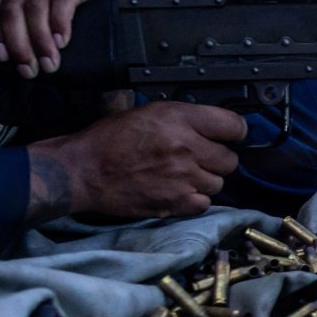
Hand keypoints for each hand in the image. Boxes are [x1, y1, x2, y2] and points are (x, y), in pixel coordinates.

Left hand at [0, 0, 99, 77]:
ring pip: (34, 6)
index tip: (1, 57)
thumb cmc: (48, 34)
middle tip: (28, 68)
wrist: (94, 37)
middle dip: (18, 43)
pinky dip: (60, 24)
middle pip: (11, 6)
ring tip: (48, 64)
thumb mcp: (14, 28)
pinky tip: (62, 42)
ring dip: (40, 40)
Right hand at [28, 102, 246, 221]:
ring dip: (206, 181)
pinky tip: (178, 191)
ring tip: (184, 176)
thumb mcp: (147, 112)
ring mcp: (183, 177)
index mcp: (179, 119)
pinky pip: (203, 203)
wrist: (82, 171)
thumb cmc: (108, 140)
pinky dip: (194, 200)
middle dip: (217, 159)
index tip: (229, 136)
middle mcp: (186, 147)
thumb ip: (183, 119)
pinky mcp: (175, 202)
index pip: (234, 126)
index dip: (234, 132)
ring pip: (218, 183)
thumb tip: (212, 126)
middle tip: (199, 158)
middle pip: (230, 159)